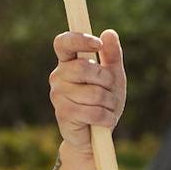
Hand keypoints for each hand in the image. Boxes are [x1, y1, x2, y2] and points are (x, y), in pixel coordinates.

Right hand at [48, 30, 126, 159]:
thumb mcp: (112, 77)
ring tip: (106, 108)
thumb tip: (109, 33)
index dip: (78, 39)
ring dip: (108, 102)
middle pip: (83, 67)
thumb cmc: (103, 102)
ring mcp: (58, 95)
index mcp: (68, 62)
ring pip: (93, 93)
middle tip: (109, 89)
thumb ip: (112, 55)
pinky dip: (106, 117)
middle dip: (105, 79)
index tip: (97, 43)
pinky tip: (104, 121)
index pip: (63, 42)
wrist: (95, 136)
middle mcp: (58, 75)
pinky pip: (92, 112)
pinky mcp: (63, 113)